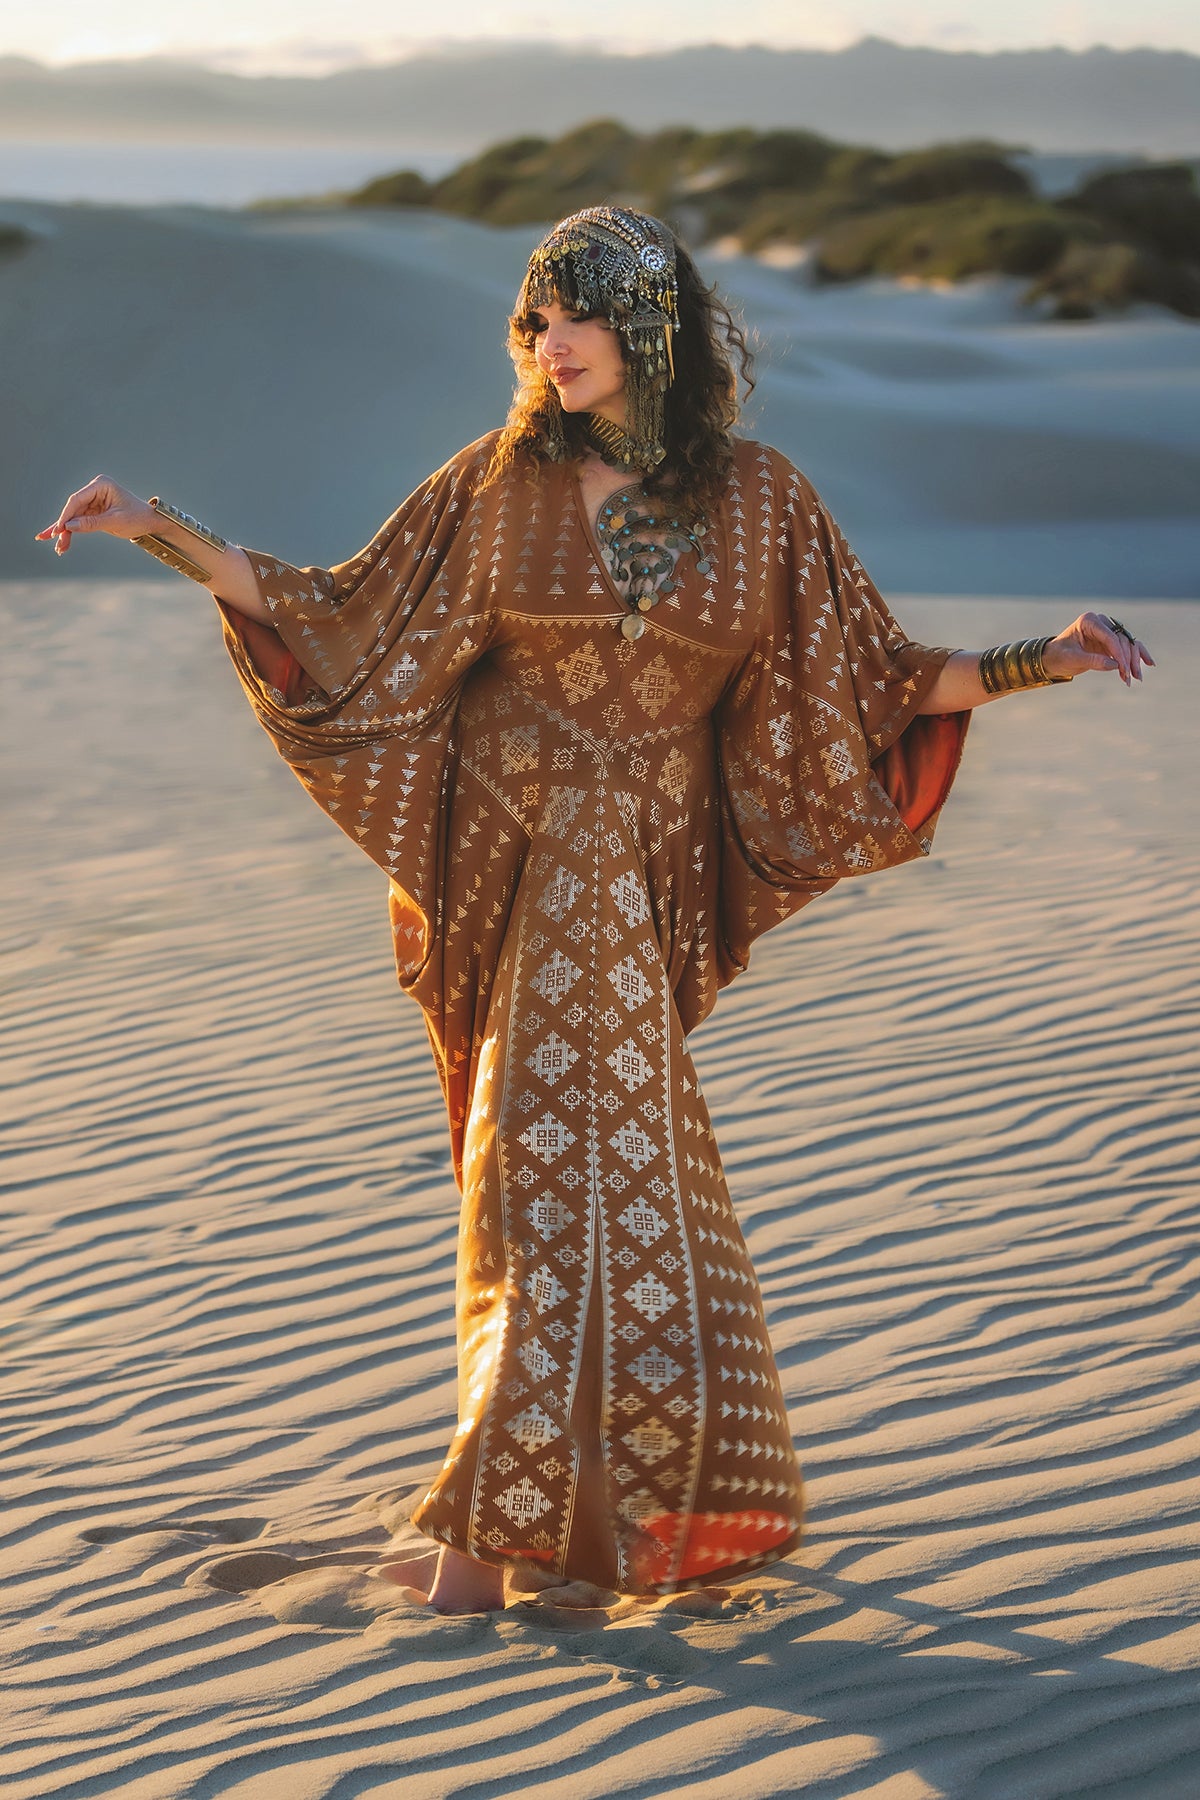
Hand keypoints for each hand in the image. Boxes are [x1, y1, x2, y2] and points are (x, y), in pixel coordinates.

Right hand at [36, 476, 156, 557]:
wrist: (150, 522)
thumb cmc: (137, 518)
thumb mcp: (115, 522)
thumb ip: (91, 523)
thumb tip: (68, 526)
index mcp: (101, 485)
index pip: (77, 500)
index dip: (66, 515)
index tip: (58, 530)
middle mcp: (95, 490)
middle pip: (73, 509)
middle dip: (64, 526)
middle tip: (55, 541)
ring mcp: (93, 500)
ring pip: (74, 517)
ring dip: (66, 532)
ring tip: (59, 547)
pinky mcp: (93, 510)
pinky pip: (79, 522)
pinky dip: (72, 532)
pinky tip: (62, 542)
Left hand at [1043, 611, 1154, 687]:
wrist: (1054, 658)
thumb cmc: (1060, 656)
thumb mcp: (1072, 659)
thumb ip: (1092, 661)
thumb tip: (1115, 665)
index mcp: (1089, 621)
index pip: (1110, 636)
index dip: (1119, 653)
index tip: (1123, 670)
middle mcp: (1101, 622)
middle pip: (1122, 640)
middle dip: (1127, 660)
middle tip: (1129, 678)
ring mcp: (1107, 631)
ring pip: (1128, 644)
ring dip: (1133, 661)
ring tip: (1137, 678)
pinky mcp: (1111, 641)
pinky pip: (1128, 646)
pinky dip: (1138, 655)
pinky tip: (1149, 663)